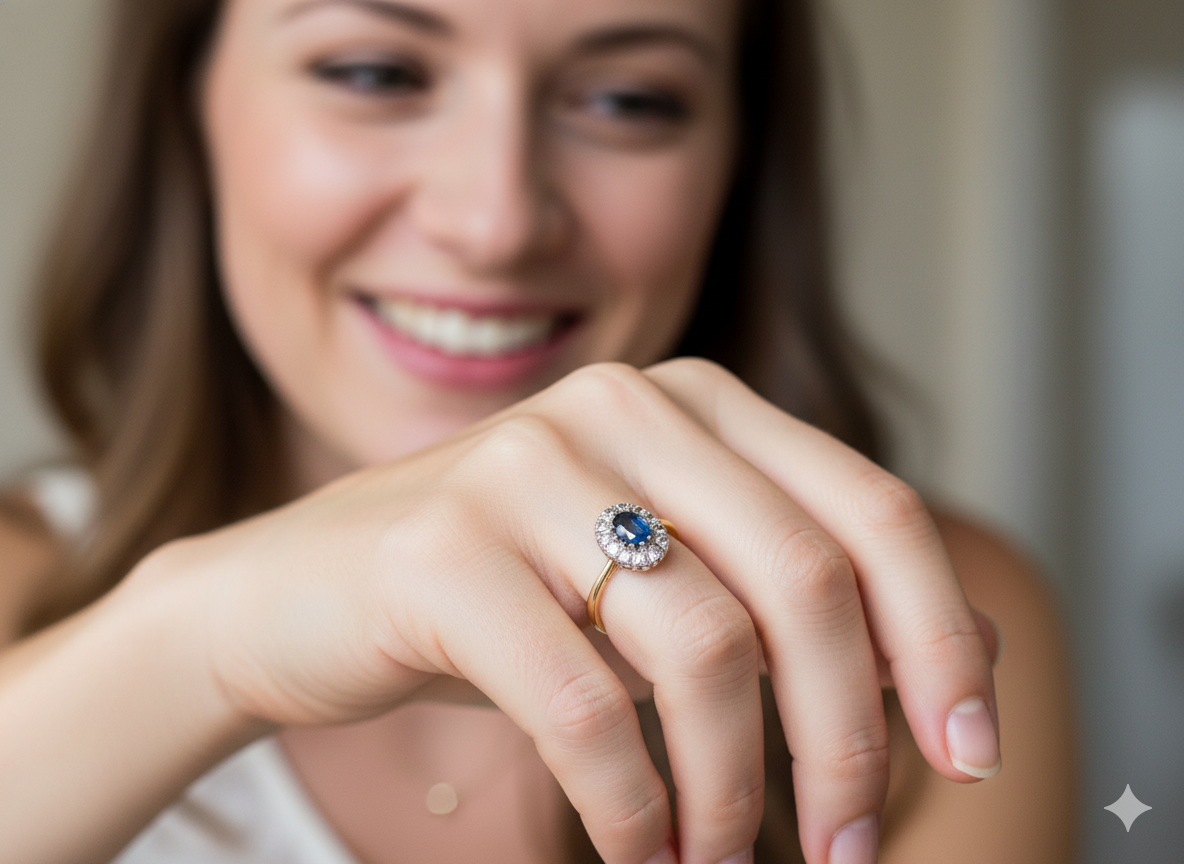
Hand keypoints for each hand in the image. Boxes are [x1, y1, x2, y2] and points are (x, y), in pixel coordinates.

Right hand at [152, 359, 997, 863]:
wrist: (293, 597)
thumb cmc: (498, 596)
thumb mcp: (659, 575)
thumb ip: (788, 587)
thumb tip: (965, 651)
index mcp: (693, 400)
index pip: (870, 510)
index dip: (937, 640)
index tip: (967, 756)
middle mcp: (621, 407)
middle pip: (804, 580)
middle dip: (847, 739)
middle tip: (843, 848)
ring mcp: (525, 466)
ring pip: (703, 652)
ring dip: (733, 792)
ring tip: (719, 858)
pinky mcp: (442, 549)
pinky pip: (585, 708)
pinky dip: (631, 808)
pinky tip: (638, 851)